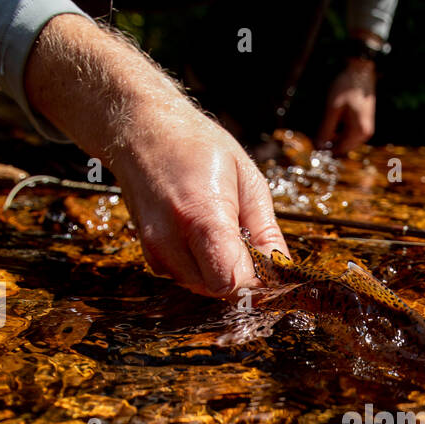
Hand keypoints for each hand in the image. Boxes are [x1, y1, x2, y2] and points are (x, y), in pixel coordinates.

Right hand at [113, 98, 285, 296]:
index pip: (234, 282)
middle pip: (221, 289)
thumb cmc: (198, 148)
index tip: (270, 266)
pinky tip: (204, 237)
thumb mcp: (247, 181)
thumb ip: (266, 233)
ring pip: (205, 288)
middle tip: (249, 242)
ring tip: (223, 232)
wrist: (143, 133)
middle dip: (242, 275)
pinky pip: (189, 279)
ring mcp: (156, 251)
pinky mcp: (150, 257)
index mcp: (201, 216)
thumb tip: (281, 272)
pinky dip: (203, 267)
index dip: (258, 281)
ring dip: (222, 271)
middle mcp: (171, 241)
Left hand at [318, 57, 376, 152]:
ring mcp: (366, 128)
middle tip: (315, 136)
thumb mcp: (332, 109)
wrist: (361, 71)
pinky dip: (340, 132)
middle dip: (330, 144)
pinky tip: (332, 124)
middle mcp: (365, 134)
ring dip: (334, 138)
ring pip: (347, 141)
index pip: (339, 149)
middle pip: (344, 147)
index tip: (312, 145)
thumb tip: (318, 146)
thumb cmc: (346, 88)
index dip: (325, 149)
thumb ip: (325, 129)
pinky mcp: (364, 122)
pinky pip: (350, 134)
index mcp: (358, 132)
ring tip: (322, 129)